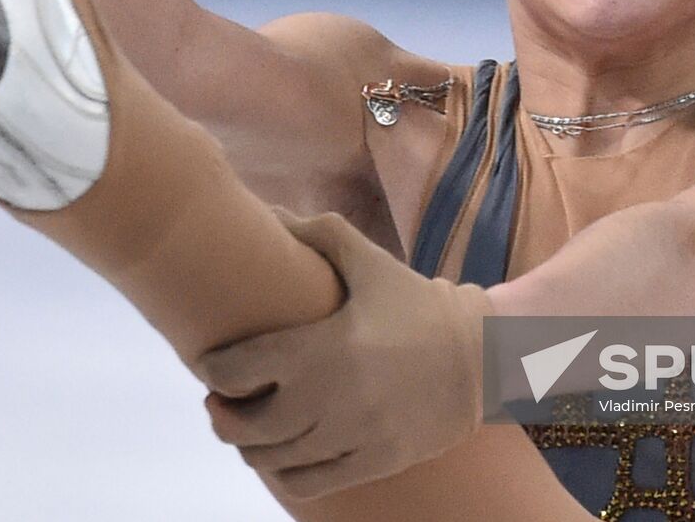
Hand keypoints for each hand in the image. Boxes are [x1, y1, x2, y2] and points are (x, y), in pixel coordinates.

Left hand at [193, 209, 491, 500]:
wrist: (483, 354)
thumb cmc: (416, 304)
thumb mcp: (371, 262)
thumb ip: (319, 235)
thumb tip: (270, 212)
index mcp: (320, 346)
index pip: (234, 370)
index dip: (212, 370)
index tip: (211, 365)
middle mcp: (329, 397)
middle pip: (242, 424)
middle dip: (221, 414)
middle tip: (220, 401)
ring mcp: (351, 436)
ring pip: (270, 459)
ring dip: (249, 446)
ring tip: (249, 428)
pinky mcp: (372, 462)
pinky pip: (306, 483)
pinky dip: (284, 473)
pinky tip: (283, 455)